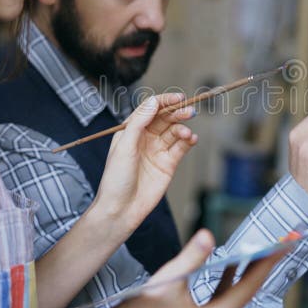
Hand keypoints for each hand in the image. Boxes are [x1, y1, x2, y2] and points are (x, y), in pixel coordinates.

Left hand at [92, 93, 197, 231]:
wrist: (121, 209)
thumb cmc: (116, 179)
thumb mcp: (124, 146)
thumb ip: (139, 122)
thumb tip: (154, 102)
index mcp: (131, 130)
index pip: (150, 109)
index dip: (164, 101)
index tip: (178, 98)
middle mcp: (145, 138)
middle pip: (165, 118)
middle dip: (178, 113)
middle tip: (189, 111)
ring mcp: (158, 150)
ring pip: (175, 131)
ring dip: (183, 128)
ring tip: (186, 134)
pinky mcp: (169, 164)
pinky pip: (181, 147)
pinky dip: (188, 141)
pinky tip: (191, 139)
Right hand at [114, 229, 285, 307]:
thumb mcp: (165, 284)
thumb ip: (189, 259)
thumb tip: (207, 234)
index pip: (250, 284)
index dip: (269, 262)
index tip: (285, 245)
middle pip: (248, 288)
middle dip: (263, 264)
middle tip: (282, 243)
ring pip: (237, 292)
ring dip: (247, 270)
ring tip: (261, 249)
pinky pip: (224, 295)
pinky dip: (230, 278)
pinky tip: (229, 263)